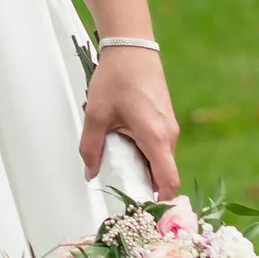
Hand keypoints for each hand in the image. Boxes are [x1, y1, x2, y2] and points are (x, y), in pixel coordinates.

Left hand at [80, 45, 179, 197]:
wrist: (131, 46)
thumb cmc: (116, 77)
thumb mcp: (96, 114)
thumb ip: (90, 148)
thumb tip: (89, 173)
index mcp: (156, 137)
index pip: (168, 182)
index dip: (160, 202)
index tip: (143, 211)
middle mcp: (169, 135)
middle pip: (163, 174)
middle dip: (144, 185)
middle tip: (120, 188)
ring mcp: (169, 126)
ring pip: (160, 159)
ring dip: (142, 166)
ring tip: (117, 161)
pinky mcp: (165, 118)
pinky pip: (158, 145)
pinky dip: (145, 152)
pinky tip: (124, 143)